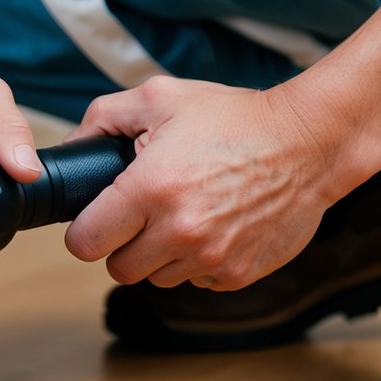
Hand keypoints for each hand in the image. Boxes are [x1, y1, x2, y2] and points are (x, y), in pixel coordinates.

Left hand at [63, 76, 344, 290]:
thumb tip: (68, 149)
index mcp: (151, 189)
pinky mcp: (237, 274)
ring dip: (159, 255)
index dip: (86, 231)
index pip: (85, 243)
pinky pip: (195, 281)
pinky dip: (196, 261)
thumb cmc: (234, 118)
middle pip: (117, 269)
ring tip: (181, 216)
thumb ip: (103, 118)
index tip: (98, 218)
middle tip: (140, 216)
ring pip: (156, 279)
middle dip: (122, 244)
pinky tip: (212, 226)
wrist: (312, 142)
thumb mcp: (161, 98)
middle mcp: (179, 230)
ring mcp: (211, 257)